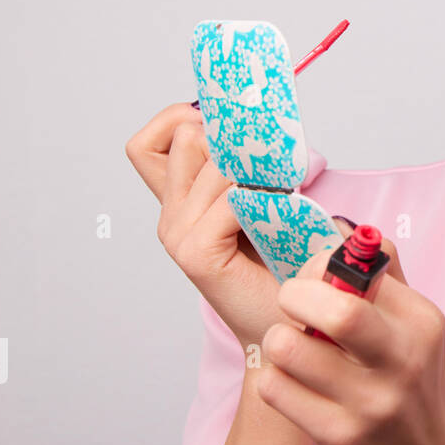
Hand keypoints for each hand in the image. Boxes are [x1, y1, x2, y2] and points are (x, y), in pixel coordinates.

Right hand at [125, 102, 298, 348]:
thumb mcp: (265, 200)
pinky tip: (280, 220)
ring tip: (283, 199)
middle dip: (234, 140)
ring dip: (257, 171)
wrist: (293, 326)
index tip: (227, 126)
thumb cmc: (286, 264)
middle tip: (272, 167)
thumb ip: (250, 167)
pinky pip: (232, 200)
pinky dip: (263, 201)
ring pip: (214, 163)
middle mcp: (172, 214)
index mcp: (181, 200)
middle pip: (187, 137)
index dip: (182, 118)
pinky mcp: (196, 253)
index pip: (151, 140)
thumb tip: (259, 123)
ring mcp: (178, 234)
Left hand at [255, 222, 444, 444]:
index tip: (312, 275)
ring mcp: (372, 402)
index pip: (365, 266)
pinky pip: (276, 389)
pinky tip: (291, 384)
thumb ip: (384, 279)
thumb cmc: (408, 387)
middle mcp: (403, 360)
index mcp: (423, 321)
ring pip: (290, 347)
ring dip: (277, 341)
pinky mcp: (340, 436)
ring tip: (289, 347)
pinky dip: (273, 379)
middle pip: (337, 309)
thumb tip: (342, 227)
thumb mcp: (415, 330)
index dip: (321, 263)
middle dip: (296, 295)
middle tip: (291, 304)